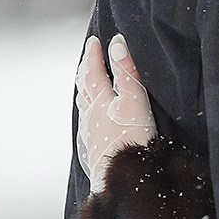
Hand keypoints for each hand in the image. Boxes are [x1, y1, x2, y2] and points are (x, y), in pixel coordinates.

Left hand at [75, 33, 158, 192]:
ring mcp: (90, 131)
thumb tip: (116, 44)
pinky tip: (89, 117)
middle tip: (87, 56)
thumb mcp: (134, 99)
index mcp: (100, 99)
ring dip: (84, 89)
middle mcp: (91, 114)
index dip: (93, 54)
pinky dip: (87, 111)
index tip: (94, 41)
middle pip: (84, 86)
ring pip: (83, 104)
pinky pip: (86, 122)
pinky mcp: (94, 147)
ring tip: (84, 81)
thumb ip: (126, 71)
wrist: (121, 176)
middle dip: (86, 68)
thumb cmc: (132, 139)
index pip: (93, 70)